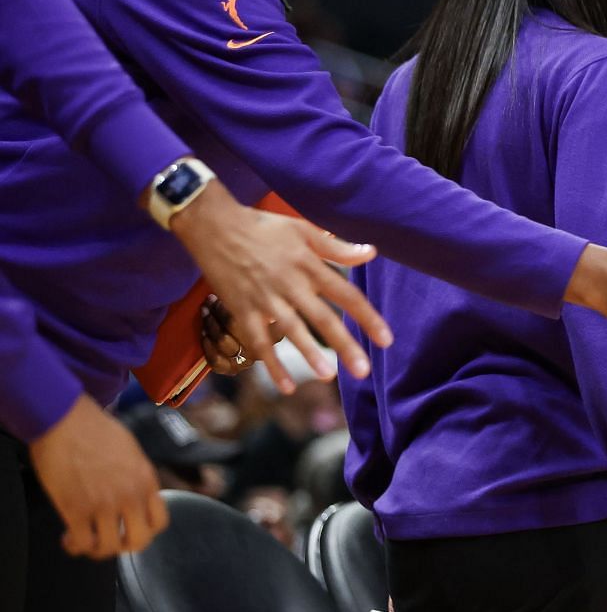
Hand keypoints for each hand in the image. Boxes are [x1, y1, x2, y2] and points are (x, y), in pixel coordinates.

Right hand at [28, 397, 167, 557]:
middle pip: (139, 541)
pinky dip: (75, 546)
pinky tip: (69, 537)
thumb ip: (136, 476)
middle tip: (109, 539)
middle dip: (124, 546)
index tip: (131, 526)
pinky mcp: (75, 508)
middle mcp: (129, 495)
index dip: (145, 530)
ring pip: (109, 547)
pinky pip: (82, 543)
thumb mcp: (131, 451)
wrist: (66, 419)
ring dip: (97, 549)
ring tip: (86, 538)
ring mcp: (103, 504)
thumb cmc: (95, 429)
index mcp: (146, 480)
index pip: (160, 522)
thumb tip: (134, 494)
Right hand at [168, 180, 391, 389]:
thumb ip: (338, 247)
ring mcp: (265, 298)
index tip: (386, 341)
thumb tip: (371, 253)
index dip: (367, 318)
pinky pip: (258, 341)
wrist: (214, 226)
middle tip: (364, 371)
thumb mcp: (304, 230)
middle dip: (344, 345)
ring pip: (292, 330)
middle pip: (323, 318)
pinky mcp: (242, 309)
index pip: (346, 295)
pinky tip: (286, 386)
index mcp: (310, 266)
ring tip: (327, 376)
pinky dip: (271, 364)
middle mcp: (291, 284)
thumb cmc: (263, 227)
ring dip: (309, 353)